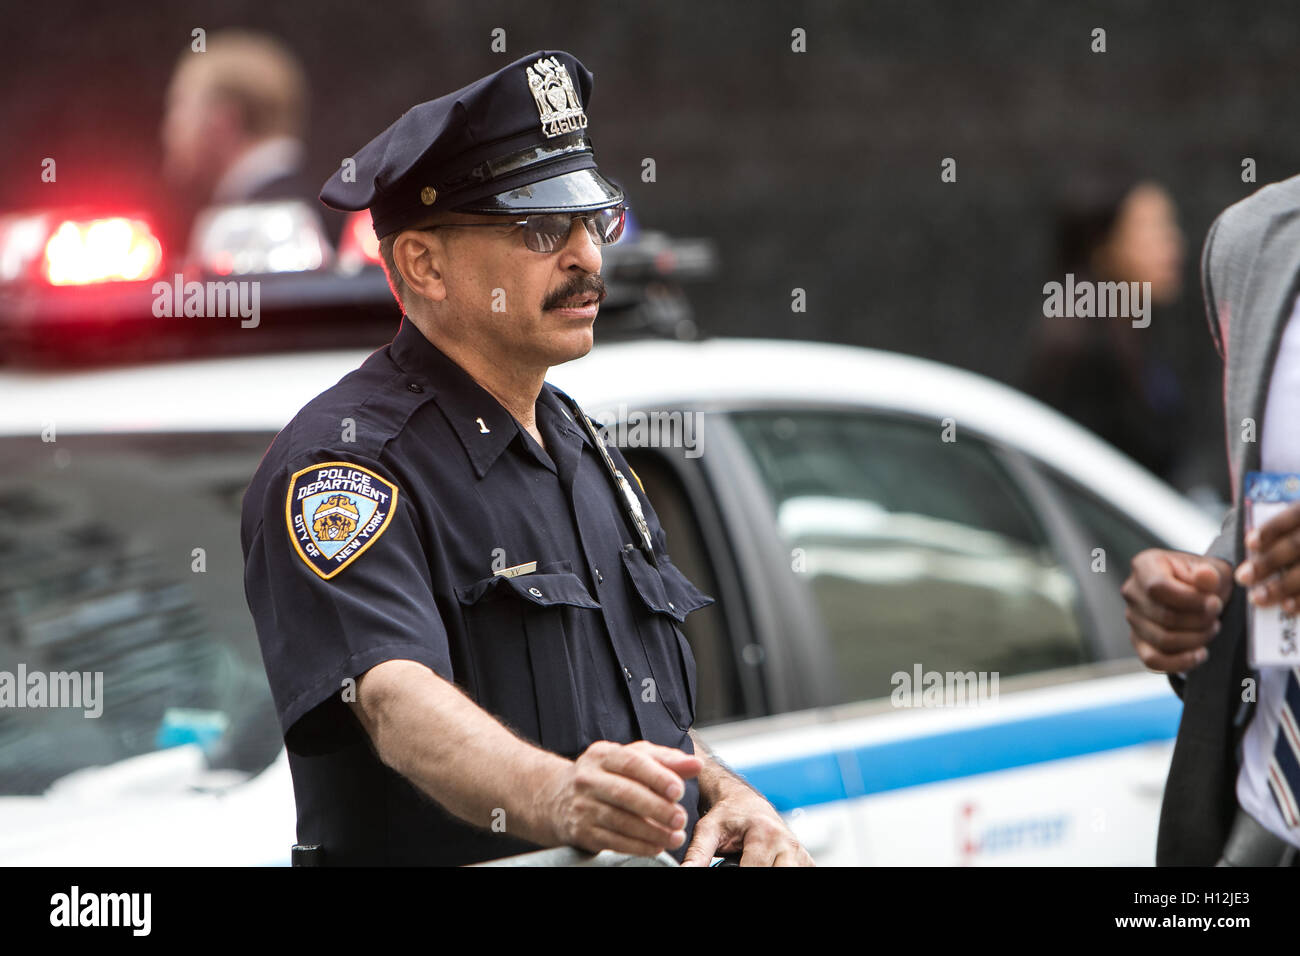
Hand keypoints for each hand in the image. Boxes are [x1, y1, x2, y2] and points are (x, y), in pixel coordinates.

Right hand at [537, 740, 700, 857]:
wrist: (556, 797)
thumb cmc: (604, 775)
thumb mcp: (631, 759)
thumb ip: (665, 761)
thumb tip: (695, 764)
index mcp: (603, 754)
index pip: (632, 762)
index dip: (657, 776)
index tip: (678, 790)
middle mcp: (588, 778)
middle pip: (625, 793)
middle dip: (656, 808)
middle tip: (680, 818)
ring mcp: (582, 805)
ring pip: (620, 821)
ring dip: (651, 832)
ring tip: (674, 836)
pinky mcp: (580, 830)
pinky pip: (612, 840)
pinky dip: (637, 846)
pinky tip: (655, 846)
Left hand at [680, 784, 813, 866]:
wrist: (744, 801)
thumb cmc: (727, 814)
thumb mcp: (708, 830)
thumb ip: (697, 854)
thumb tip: (685, 871)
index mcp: (765, 834)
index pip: (755, 871)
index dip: (736, 874)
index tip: (724, 870)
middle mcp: (788, 842)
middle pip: (777, 874)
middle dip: (757, 874)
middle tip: (735, 865)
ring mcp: (800, 852)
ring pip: (790, 874)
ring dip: (771, 873)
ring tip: (749, 862)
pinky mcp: (806, 860)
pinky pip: (800, 872)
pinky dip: (782, 871)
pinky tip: (766, 865)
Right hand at [1122, 549, 1232, 672]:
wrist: (1200, 594)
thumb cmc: (1204, 580)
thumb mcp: (1213, 570)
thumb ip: (1210, 574)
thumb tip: (1205, 577)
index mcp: (1145, 565)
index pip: (1158, 587)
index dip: (1189, 599)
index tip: (1214, 602)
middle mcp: (1132, 591)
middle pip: (1164, 617)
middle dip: (1199, 621)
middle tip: (1216, 617)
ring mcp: (1132, 618)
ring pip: (1162, 640)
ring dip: (1196, 639)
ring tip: (1211, 630)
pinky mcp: (1138, 641)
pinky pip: (1153, 660)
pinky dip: (1180, 662)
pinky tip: (1200, 654)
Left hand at [1236, 502, 1299, 611]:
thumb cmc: (1297, 538)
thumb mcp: (1294, 529)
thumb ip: (1277, 533)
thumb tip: (1246, 549)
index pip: (1293, 516)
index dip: (1271, 529)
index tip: (1249, 544)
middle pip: (1297, 546)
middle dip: (1268, 562)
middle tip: (1243, 577)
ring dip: (1283, 585)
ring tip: (1259, 598)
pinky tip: (1288, 607)